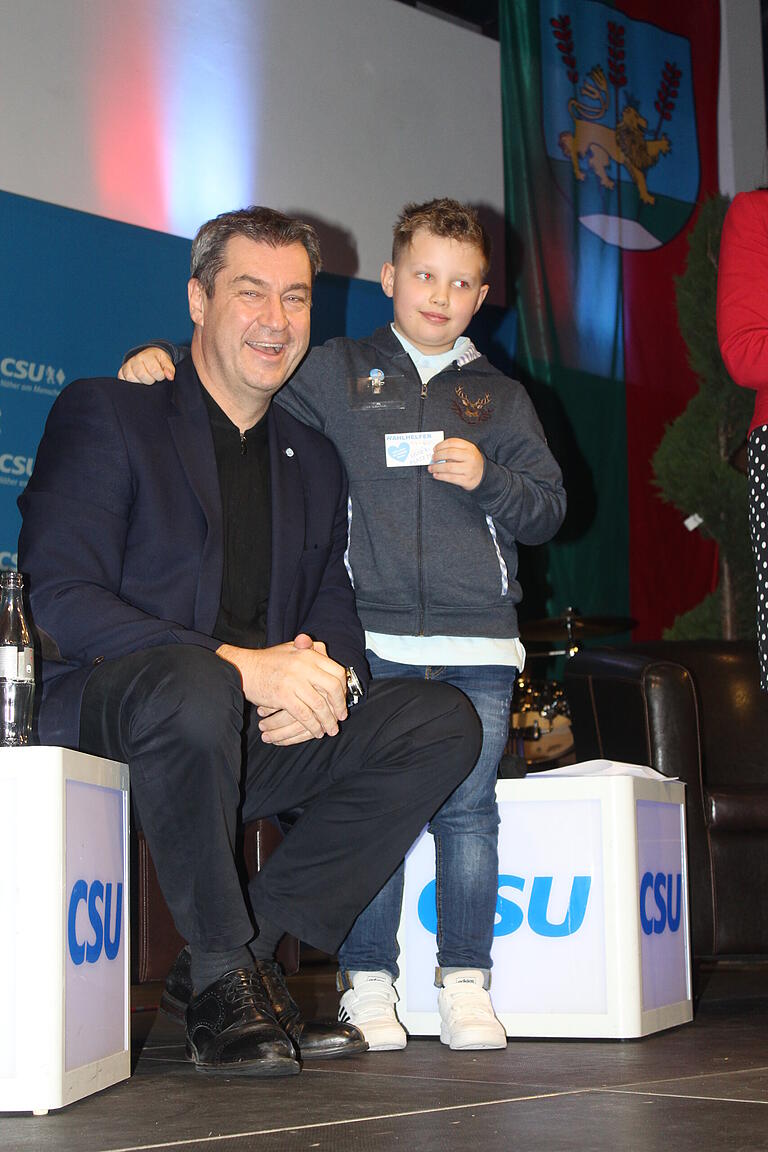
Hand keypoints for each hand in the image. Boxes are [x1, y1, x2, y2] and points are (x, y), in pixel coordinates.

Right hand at [117, 348, 174, 383]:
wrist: (147, 357)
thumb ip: (169, 368)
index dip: (160, 376)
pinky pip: (123, 380)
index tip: (161, 376)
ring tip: (146, 380)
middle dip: (150, 380)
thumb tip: (170, 377)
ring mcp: (127, 365)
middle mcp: (135, 359)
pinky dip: (130, 383)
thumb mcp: (166, 361)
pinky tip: (138, 381)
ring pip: (131, 378)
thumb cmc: (157, 360)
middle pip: (141, 374)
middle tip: (153, 379)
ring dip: (140, 382)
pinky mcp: (121, 372)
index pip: (154, 370)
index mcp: (147, 355)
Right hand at [217, 632, 347, 737]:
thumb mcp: (290, 649)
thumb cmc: (266, 660)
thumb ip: (308, 649)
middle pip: (333, 688)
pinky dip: (313, 726)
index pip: (337, 671)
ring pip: (320, 705)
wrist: (243, 669)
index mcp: (308, 654)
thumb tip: (325, 651)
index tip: (343, 698)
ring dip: (328, 720)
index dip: (343, 687)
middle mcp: (304, 666)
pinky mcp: (283, 696)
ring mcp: (294, 681)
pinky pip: (305, 715)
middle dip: (339, 705)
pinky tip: (316, 731)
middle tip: (341, 717)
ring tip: (331, 729)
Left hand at [428, 438, 484, 490]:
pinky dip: (441, 476)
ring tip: (431, 468)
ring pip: (449, 467)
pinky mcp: (466, 480)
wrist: (483, 475)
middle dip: (438, 456)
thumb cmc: (471, 462)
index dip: (441, 445)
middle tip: (432, 458)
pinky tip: (436, 475)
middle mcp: (470, 457)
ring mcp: (469, 469)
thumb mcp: (467, 451)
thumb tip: (436, 452)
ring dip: (437, 467)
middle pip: (450, 453)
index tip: (434, 449)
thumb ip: (454, 449)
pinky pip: (451, 478)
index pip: (453, 442)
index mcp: (469, 447)